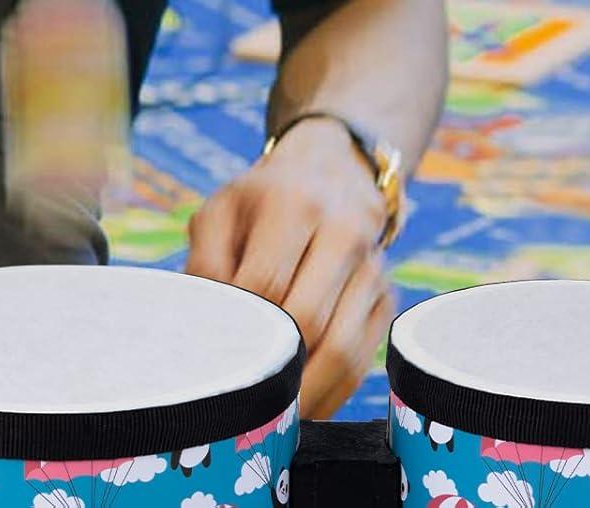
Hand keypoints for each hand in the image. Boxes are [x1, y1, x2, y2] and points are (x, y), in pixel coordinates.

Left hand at [185, 116, 394, 418]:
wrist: (332, 168)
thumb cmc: (261, 199)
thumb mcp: (223, 209)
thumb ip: (204, 261)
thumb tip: (201, 329)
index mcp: (292, 202)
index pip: (265, 284)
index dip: (240, 328)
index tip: (214, 361)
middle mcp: (343, 230)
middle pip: (308, 322)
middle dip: (273, 370)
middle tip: (239, 405)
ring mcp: (373, 266)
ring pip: (344, 350)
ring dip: (306, 394)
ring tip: (270, 420)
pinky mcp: (388, 295)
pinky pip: (365, 359)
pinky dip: (334, 392)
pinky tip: (304, 408)